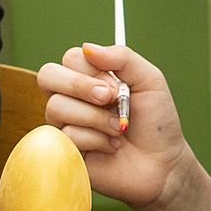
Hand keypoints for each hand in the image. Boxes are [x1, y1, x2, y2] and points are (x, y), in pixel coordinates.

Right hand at [38, 43, 195, 210]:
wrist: (163, 164)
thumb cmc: (156, 123)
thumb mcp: (149, 80)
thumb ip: (122, 57)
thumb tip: (87, 47)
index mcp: (91, 79)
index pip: (71, 58)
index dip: (92, 69)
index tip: (117, 86)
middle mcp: (72, 99)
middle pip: (47, 75)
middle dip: (80, 86)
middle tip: (109, 99)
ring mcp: (65, 125)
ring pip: (57, 107)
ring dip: (96, 118)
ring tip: (118, 129)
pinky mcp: (64, 151)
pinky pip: (66, 135)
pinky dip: (96, 140)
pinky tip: (110, 147)